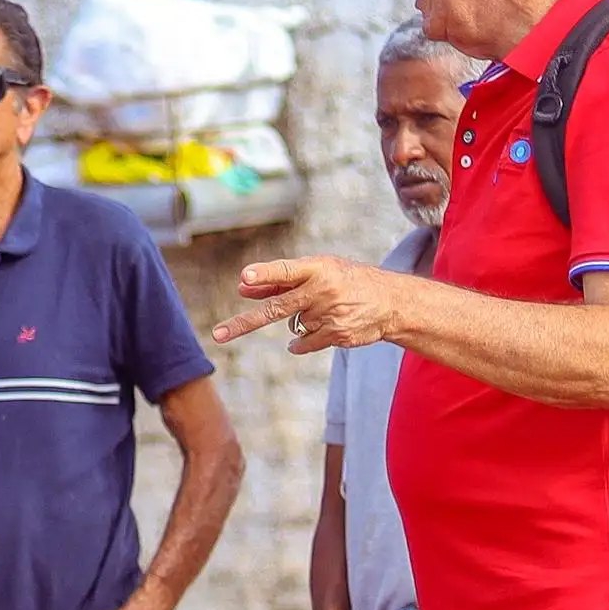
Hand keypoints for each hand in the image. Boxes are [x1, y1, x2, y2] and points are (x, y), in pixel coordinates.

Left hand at [212, 255, 419, 354]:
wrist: (390, 301)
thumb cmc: (346, 281)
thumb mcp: (319, 270)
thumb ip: (280, 279)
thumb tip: (243, 287)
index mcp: (318, 267)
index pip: (286, 270)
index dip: (264, 274)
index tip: (245, 278)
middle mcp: (322, 290)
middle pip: (276, 308)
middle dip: (245, 322)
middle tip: (218, 334)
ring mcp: (329, 315)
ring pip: (294, 324)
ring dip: (302, 320)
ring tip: (328, 308)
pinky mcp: (335, 335)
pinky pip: (303, 342)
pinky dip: (301, 341)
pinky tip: (318, 329)